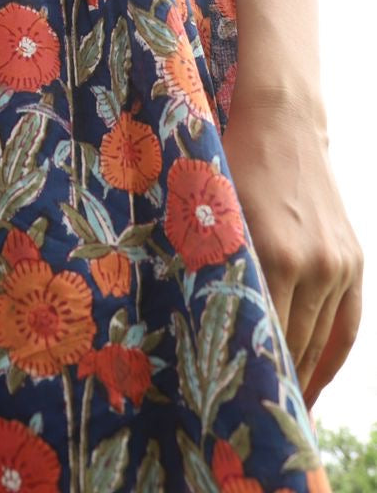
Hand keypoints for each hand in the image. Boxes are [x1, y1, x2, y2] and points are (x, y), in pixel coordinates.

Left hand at [221, 86, 363, 409]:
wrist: (281, 121)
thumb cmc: (230, 163)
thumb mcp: (210, 212)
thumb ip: (209, 263)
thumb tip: (188, 318)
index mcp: (271, 254)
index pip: (261, 335)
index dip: (245, 372)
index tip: (224, 402)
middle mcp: (311, 264)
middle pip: (292, 344)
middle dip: (269, 382)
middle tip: (243, 419)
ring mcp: (337, 263)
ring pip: (321, 340)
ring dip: (301, 377)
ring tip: (277, 413)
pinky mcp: (352, 259)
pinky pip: (348, 325)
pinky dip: (331, 358)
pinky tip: (313, 385)